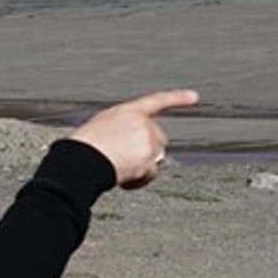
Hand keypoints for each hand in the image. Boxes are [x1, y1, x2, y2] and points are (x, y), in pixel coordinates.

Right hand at [68, 89, 198, 188]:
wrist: (82, 159)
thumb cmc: (85, 146)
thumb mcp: (103, 126)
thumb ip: (124, 128)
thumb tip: (135, 145)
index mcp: (128, 111)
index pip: (157, 101)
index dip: (177, 98)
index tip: (194, 97)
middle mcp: (141, 123)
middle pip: (158, 141)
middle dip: (147, 152)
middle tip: (123, 160)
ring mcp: (147, 140)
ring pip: (156, 159)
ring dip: (142, 167)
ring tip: (119, 167)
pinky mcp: (149, 157)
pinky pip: (151, 174)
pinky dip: (140, 180)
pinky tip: (123, 178)